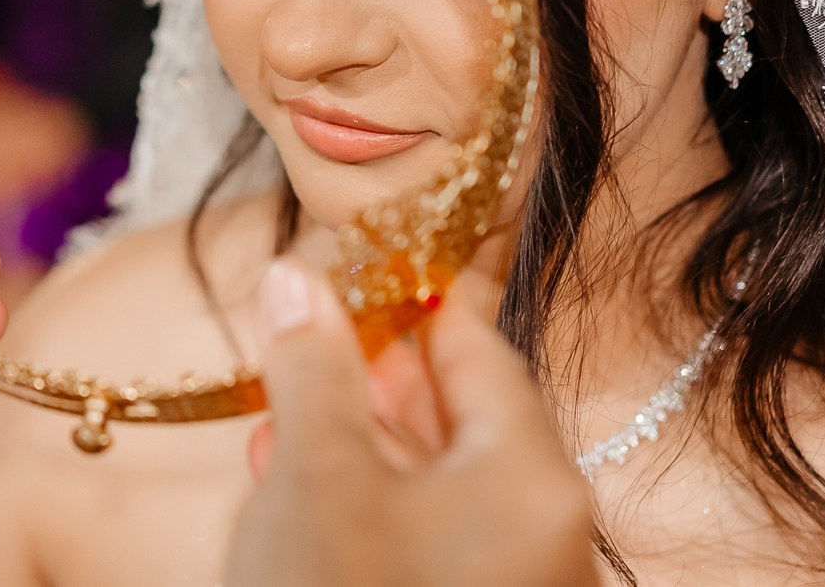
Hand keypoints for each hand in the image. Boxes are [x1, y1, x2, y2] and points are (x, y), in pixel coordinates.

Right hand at [225, 261, 596, 586]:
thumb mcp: (313, 474)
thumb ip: (313, 366)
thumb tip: (298, 274)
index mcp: (534, 480)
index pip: (480, 351)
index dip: (407, 305)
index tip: (345, 276)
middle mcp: (548, 537)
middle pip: (466, 421)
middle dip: (372, 380)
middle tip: (298, 348)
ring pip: (443, 490)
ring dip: (358, 448)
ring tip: (276, 426)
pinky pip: (433, 550)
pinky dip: (370, 515)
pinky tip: (295, 501)